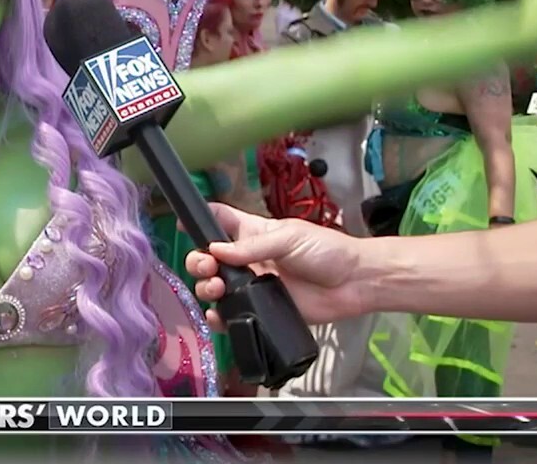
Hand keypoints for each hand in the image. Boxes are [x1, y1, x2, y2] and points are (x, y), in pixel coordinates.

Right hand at [185, 203, 374, 327]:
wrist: (353, 284)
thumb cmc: (326, 251)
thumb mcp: (289, 237)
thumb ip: (252, 246)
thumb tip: (215, 250)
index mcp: (251, 234)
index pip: (219, 220)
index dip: (199, 220)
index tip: (183, 226)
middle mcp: (246, 259)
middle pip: (207, 258)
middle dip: (198, 262)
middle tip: (208, 268)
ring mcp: (250, 286)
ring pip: (213, 288)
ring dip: (206, 288)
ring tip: (217, 290)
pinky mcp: (259, 311)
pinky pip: (230, 316)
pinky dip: (218, 318)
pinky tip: (218, 315)